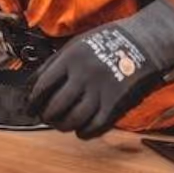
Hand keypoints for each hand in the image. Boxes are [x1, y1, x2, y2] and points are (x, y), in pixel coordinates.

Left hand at [28, 0, 173, 138]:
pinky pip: (95, 125)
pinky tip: (80, 130)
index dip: (33, 99)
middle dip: (46, 115)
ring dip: (63, 125)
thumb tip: (35, 83)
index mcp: (71, 58)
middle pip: (56, 105)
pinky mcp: (115, 103)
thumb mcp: (77, 43)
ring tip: (60, 123)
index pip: (43, 85)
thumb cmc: (108, 40)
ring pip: (73, 119)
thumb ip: (56, 62)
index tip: (30, 106)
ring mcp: (100, 91)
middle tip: (45, 117)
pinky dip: (84, 132)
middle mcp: (83, 75)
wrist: (143, 42)